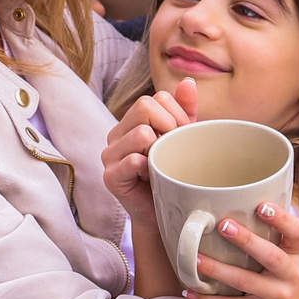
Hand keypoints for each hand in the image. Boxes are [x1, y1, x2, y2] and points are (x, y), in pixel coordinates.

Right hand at [100, 78, 199, 222]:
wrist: (165, 215)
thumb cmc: (173, 176)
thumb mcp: (183, 138)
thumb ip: (184, 110)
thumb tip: (188, 83)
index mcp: (132, 122)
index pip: (156, 98)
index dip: (177, 115)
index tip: (182, 137)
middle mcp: (117, 134)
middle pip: (146, 106)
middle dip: (170, 126)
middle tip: (173, 150)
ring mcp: (110, 155)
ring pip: (141, 132)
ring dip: (160, 150)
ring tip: (161, 165)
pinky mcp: (110, 177)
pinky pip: (133, 160)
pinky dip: (149, 168)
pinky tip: (152, 179)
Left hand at [186, 201, 298, 298]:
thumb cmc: (287, 263)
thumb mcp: (291, 244)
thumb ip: (272, 224)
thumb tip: (234, 192)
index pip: (297, 231)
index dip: (281, 219)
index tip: (261, 206)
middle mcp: (291, 273)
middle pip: (270, 256)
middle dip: (246, 241)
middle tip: (223, 225)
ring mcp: (275, 295)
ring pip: (246, 282)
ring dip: (219, 270)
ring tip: (196, 259)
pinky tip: (189, 290)